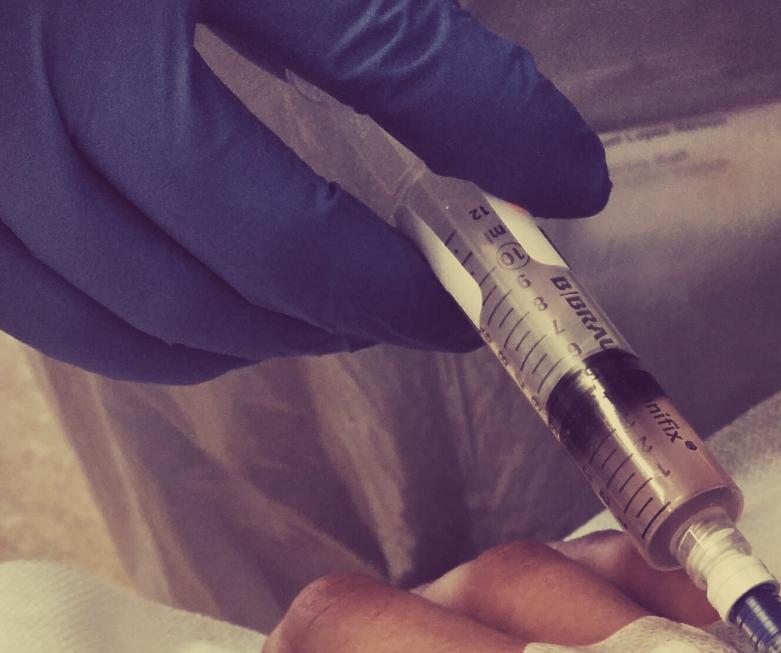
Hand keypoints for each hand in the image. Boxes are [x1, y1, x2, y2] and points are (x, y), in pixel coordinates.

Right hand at [0, 0, 607, 382]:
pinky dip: (147, 333)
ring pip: (141, 302)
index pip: (369, 47)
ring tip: (336, 315)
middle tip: (440, 299)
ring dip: (264, 329)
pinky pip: (47, 310)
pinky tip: (211, 313)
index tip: (566, 182)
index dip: (485, 127)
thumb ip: (364, 12)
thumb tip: (525, 132)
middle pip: (244, 230)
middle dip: (364, 285)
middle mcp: (32, 42)